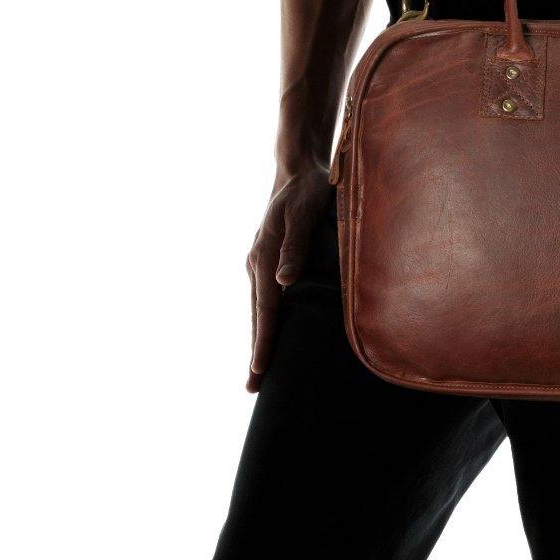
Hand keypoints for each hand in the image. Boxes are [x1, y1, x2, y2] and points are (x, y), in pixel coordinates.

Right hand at [246, 161, 331, 390]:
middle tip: (253, 388)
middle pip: (257, 317)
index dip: (264, 341)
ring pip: (258, 311)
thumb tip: (283, 281)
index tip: (261, 369)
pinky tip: (268, 335)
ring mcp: (258, 264)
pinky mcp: (266, 262)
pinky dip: (263, 322)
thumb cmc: (306, 192)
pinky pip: (264, 300)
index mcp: (264, 257)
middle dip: (256, 353)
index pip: (266, 310)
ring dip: (258, 341)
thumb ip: (294, 247)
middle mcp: (256, 264)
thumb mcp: (303, 214)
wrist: (297, 171)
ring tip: (258, 372)